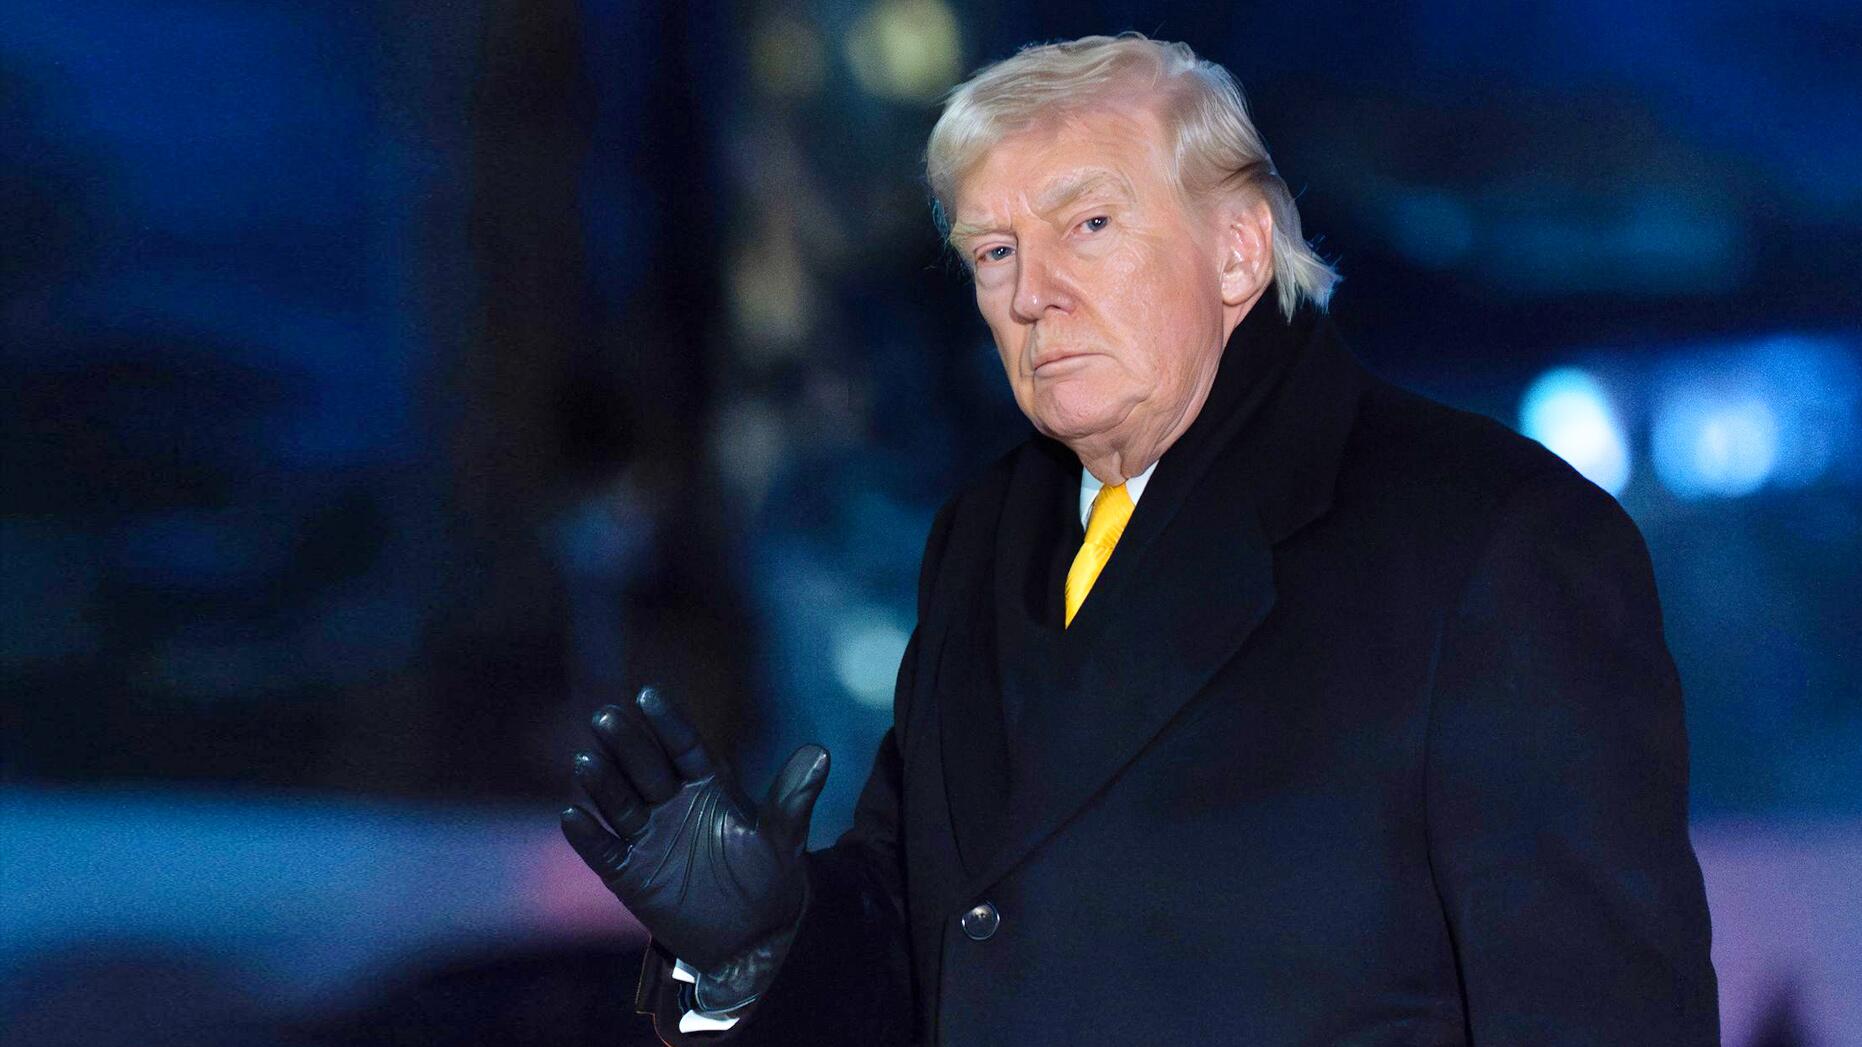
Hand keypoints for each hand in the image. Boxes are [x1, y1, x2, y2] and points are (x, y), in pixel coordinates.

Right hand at [560, 686, 829, 972]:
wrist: (751, 939)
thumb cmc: (768, 879)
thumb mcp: (782, 841)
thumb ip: (792, 799)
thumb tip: (820, 753)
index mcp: (708, 786)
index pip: (684, 747)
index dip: (667, 723)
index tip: (647, 694)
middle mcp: (672, 804)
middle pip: (646, 767)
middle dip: (627, 744)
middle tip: (605, 716)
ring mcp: (648, 837)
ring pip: (620, 803)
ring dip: (602, 782)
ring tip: (585, 760)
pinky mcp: (629, 874)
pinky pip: (605, 850)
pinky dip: (588, 836)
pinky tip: (573, 816)